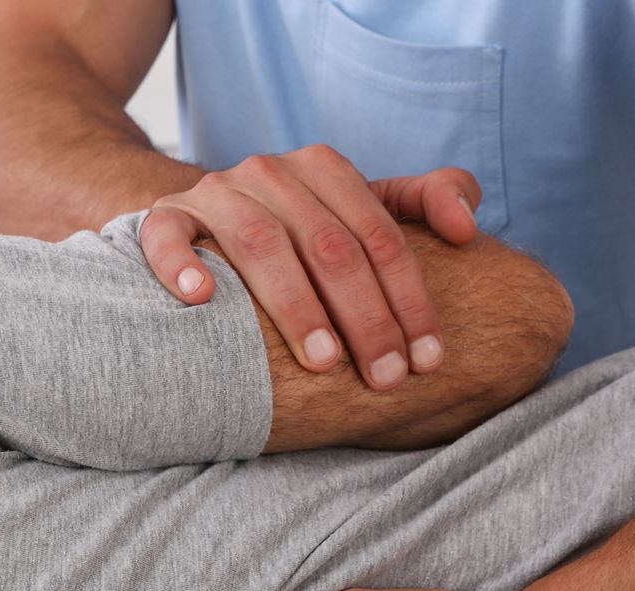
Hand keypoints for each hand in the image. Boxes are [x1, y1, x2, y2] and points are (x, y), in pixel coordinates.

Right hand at [140, 147, 481, 389]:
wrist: (202, 219)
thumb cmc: (297, 230)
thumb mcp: (362, 209)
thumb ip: (422, 203)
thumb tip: (468, 228)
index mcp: (324, 168)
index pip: (380, 236)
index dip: (409, 299)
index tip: (427, 360)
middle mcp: (270, 172)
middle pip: (329, 244)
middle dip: (364, 317)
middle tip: (384, 378)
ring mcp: (215, 193)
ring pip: (259, 243)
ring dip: (295, 305)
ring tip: (322, 362)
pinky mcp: (165, 218)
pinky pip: (167, 237)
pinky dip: (182, 265)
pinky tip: (202, 300)